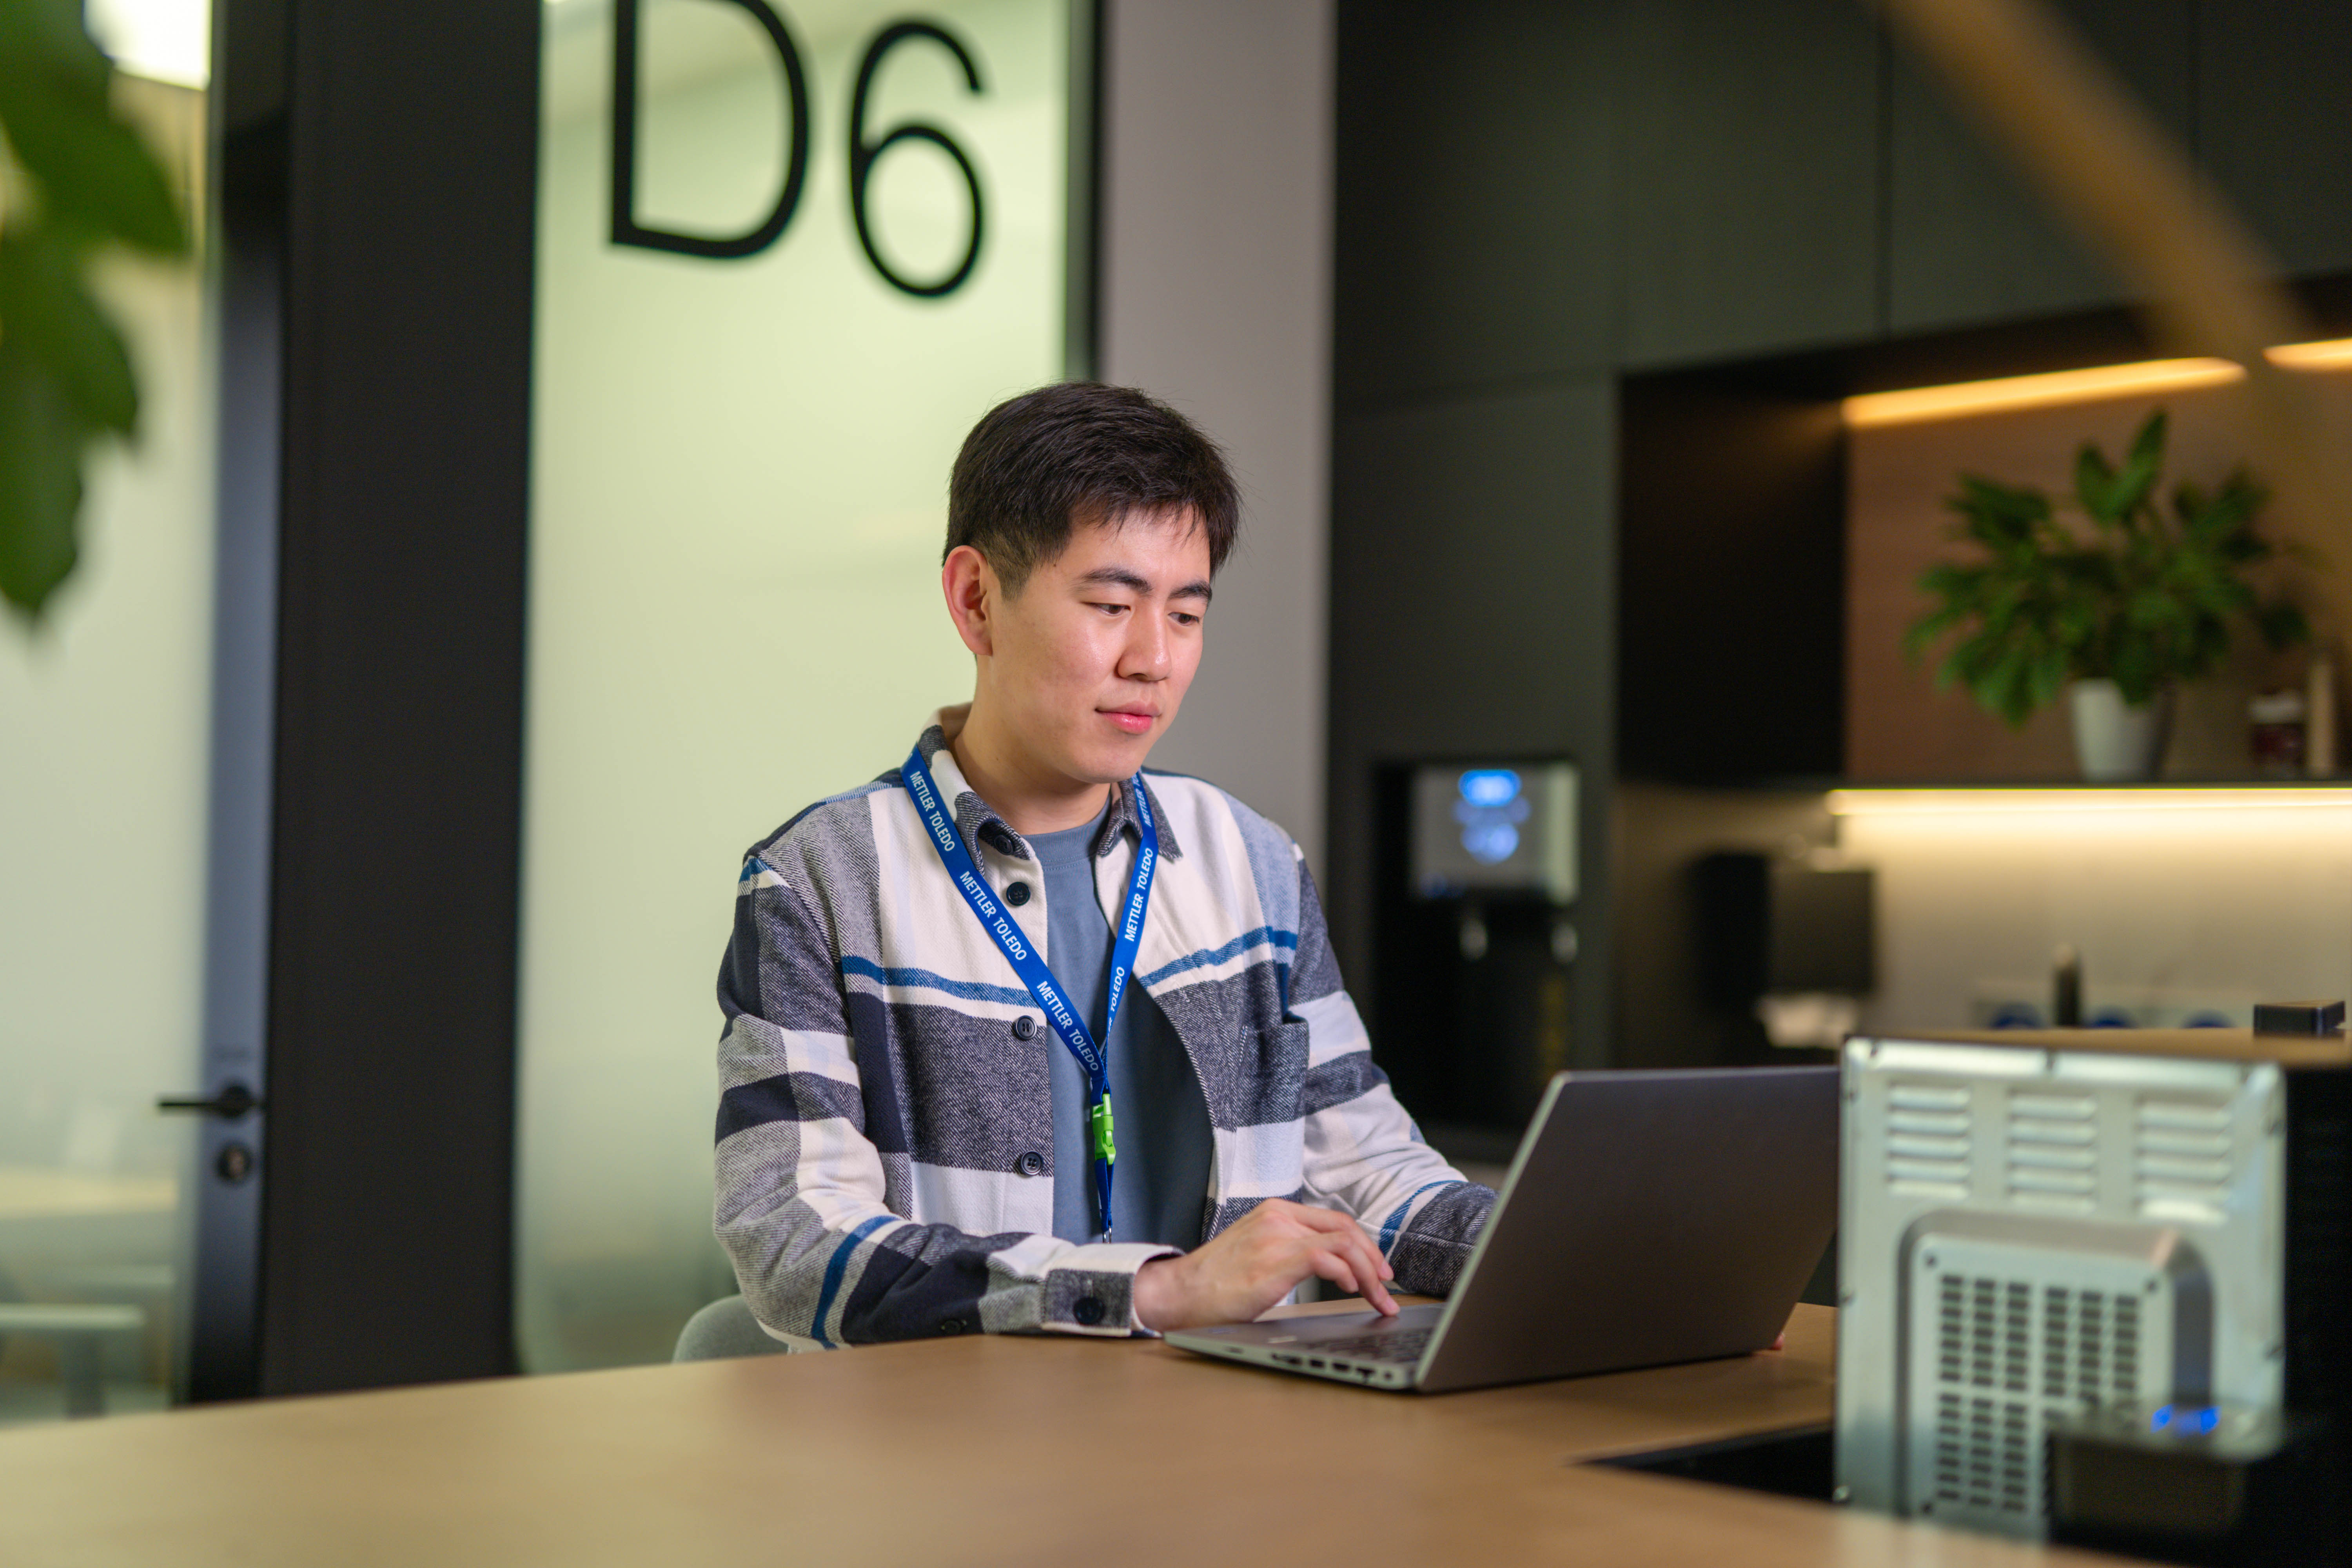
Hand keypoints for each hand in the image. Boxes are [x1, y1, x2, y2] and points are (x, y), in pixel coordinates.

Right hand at [1132, 1199, 1396, 1330]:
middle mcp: (1279, 1217)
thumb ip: (1289, 1249)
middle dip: (1374, 1259)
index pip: (1335, 1220)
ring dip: (1369, 1273)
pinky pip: (1327, 1257)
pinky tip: (1350, 1290)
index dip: (1364, 1245)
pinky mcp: (1275, 1259)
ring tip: (1377, 1296)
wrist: (1180, 1292)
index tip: (1378, 1269)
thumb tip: (1330, 1267)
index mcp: (1276, 1212)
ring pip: (1344, 1242)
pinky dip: (1347, 1273)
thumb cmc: (1217, 1281)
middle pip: (1346, 1228)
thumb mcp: (1258, 1253)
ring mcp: (1277, 1236)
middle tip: (1387, 1285)